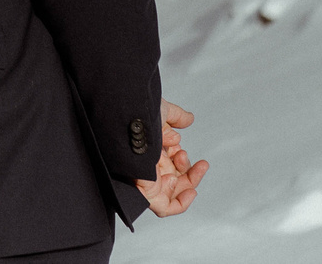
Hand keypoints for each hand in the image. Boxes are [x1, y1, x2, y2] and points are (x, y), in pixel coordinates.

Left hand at [135, 99, 207, 216]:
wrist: (120, 118)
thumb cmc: (133, 114)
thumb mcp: (160, 112)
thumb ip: (176, 116)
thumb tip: (189, 119)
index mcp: (151, 154)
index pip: (172, 167)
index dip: (183, 160)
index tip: (184, 148)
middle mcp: (150, 169)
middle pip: (176, 182)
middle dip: (192, 172)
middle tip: (201, 164)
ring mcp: (147, 180)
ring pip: (173, 195)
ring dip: (189, 183)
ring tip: (185, 163)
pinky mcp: (144, 192)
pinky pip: (164, 208)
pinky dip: (179, 202)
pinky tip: (180, 184)